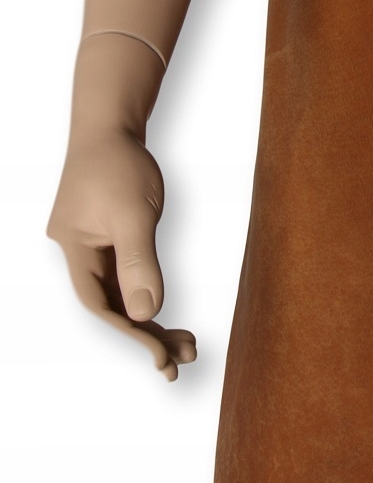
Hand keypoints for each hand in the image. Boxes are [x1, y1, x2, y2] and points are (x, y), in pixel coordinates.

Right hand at [46, 125, 196, 380]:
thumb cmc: (118, 162)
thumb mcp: (134, 213)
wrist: (109, 124)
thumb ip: (139, 262)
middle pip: (111, 305)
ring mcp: (91, 246)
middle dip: (146, 334)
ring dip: (149, 319)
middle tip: (183, 359)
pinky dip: (145, 295)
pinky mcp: (106, 238)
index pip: (101, 304)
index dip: (131, 333)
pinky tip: (164, 313)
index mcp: (75, 250)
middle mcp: (78, 253)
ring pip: (119, 293)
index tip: (162, 356)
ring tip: (186, 344)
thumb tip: (149, 314)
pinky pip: (124, 277)